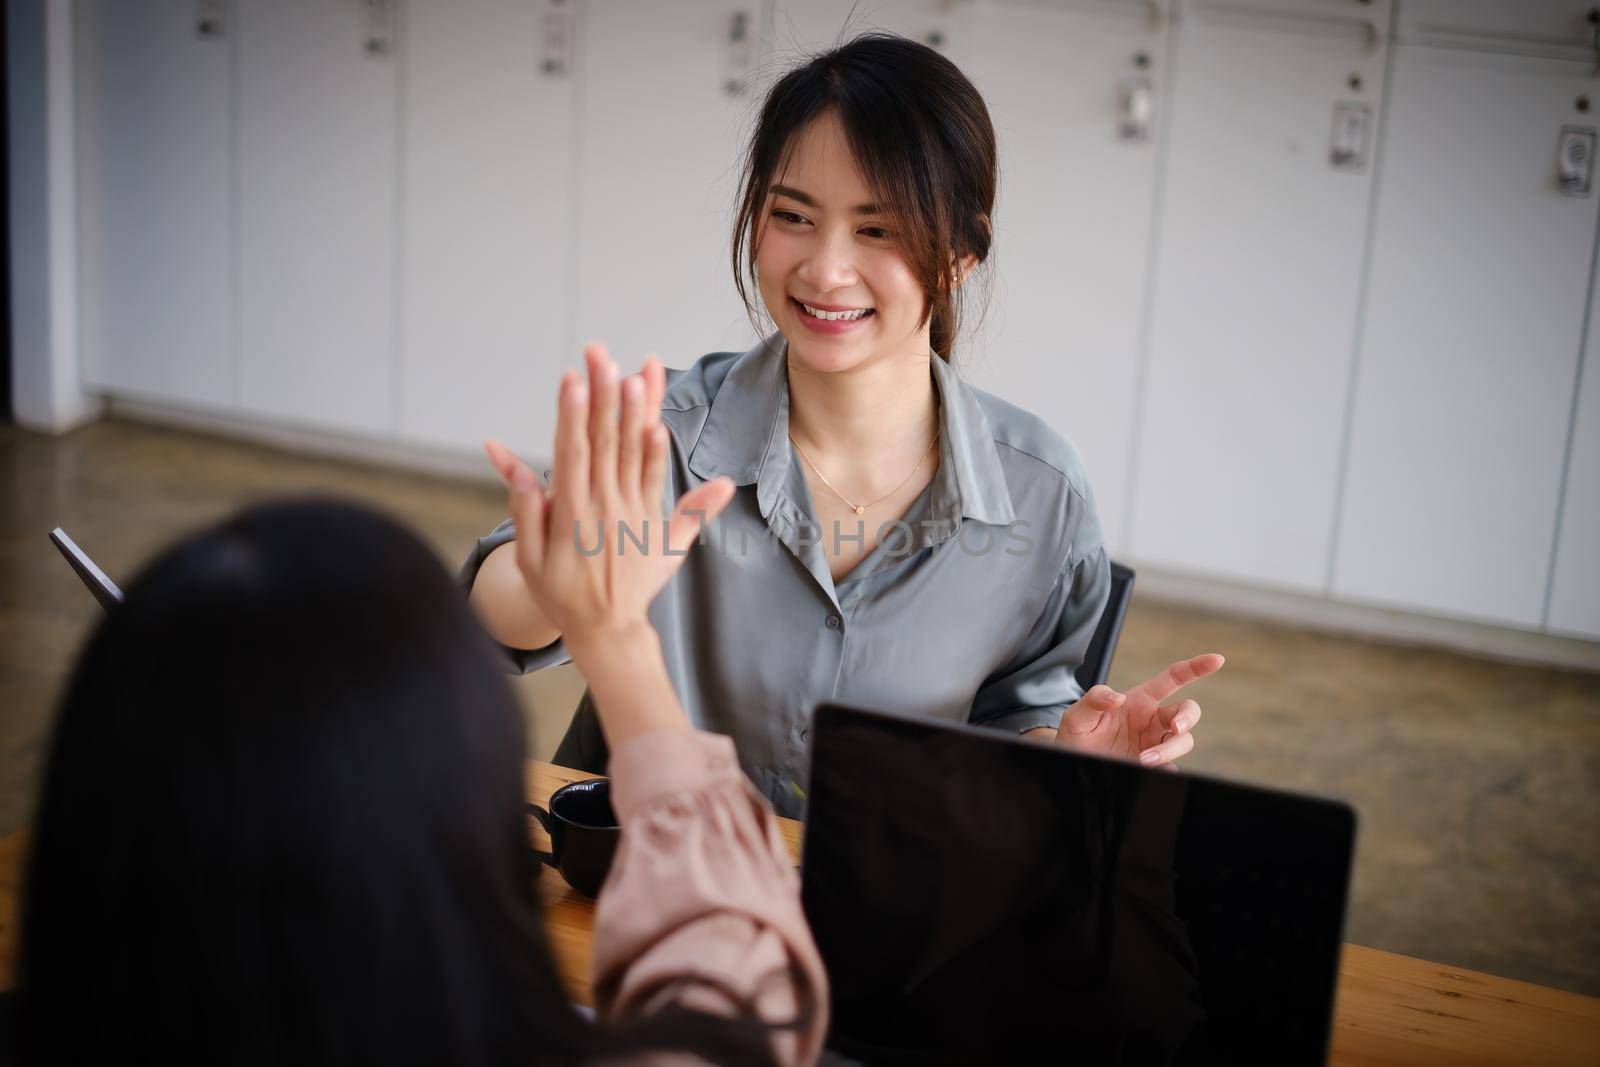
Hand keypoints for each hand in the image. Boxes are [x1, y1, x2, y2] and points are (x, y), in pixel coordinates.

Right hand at [483, 343, 734, 644]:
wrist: (608, 630)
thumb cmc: (560, 592)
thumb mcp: (529, 557)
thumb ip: (524, 508)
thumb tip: (507, 461)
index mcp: (570, 514)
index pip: (571, 453)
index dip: (571, 415)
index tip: (572, 379)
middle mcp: (603, 508)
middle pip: (604, 443)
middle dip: (602, 396)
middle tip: (600, 356)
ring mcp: (632, 514)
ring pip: (633, 454)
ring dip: (634, 412)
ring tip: (635, 374)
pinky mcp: (654, 522)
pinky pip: (658, 483)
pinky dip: (658, 454)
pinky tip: (658, 424)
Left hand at [1052, 653, 1224, 768]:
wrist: (1073, 762)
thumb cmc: (1077, 735)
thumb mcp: (1077, 714)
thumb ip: (1094, 699)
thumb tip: (1117, 698)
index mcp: (1140, 701)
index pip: (1173, 679)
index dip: (1195, 667)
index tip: (1217, 659)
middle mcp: (1153, 721)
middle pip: (1188, 712)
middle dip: (1187, 717)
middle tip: (1174, 727)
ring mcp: (1156, 744)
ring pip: (1183, 741)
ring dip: (1169, 749)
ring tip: (1144, 760)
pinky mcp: (1155, 767)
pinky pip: (1172, 767)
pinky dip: (1167, 768)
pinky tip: (1151, 771)